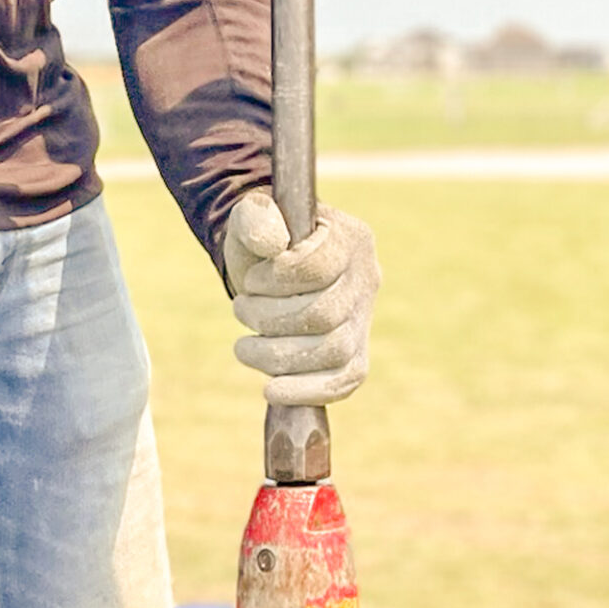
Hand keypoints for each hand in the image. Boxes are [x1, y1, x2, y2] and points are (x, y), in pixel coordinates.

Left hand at [222, 189, 379, 406]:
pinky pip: (344, 380)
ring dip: (278, 355)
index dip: (276, 281)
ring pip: (333, 351)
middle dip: (270, 319)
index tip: (250, 280)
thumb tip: (271, 243)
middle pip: (324, 315)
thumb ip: (255, 217)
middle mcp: (368, 278)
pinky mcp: (355, 353)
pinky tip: (272, 389)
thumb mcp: (250, 217)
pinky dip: (308, 390)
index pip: (318, 268)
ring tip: (245, 347)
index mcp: (351, 238)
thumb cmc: (262, 242)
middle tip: (241, 309)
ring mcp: (365, 318)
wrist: (268, 267)